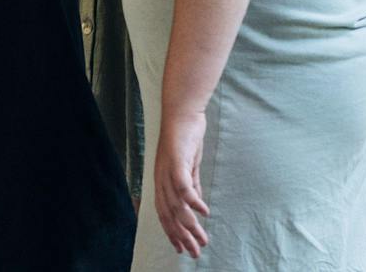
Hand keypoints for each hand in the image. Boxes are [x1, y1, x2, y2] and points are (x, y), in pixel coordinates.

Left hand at [153, 108, 210, 257]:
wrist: (182, 113)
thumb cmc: (185, 139)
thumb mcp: (189, 167)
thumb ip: (192, 185)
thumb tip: (197, 207)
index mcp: (161, 181)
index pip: (164, 213)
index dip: (172, 233)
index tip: (182, 249)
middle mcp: (160, 178)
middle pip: (169, 214)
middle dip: (182, 236)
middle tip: (195, 253)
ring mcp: (167, 170)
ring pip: (177, 205)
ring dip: (190, 225)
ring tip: (203, 239)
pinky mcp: (176, 160)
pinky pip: (184, 186)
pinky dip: (193, 201)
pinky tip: (204, 212)